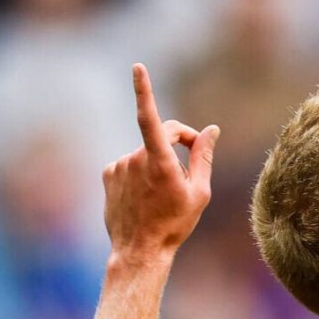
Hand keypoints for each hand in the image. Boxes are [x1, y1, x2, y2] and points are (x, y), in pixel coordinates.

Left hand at [102, 63, 219, 262]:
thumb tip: (211, 130)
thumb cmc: (174, 224)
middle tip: (192, 169)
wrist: (140, 251)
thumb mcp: (199, 192)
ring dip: (158, 164)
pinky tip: (144, 197)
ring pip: (145, 153)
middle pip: (161, 136)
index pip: (151, 118)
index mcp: (160, 162)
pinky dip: (140, 173)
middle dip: (178, 144)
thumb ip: (204, 156)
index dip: (144, 91)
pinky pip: (130, 164)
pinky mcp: (108, 174)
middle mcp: (135, 159)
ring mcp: (118, 166)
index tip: (137, 68)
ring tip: (163, 194)